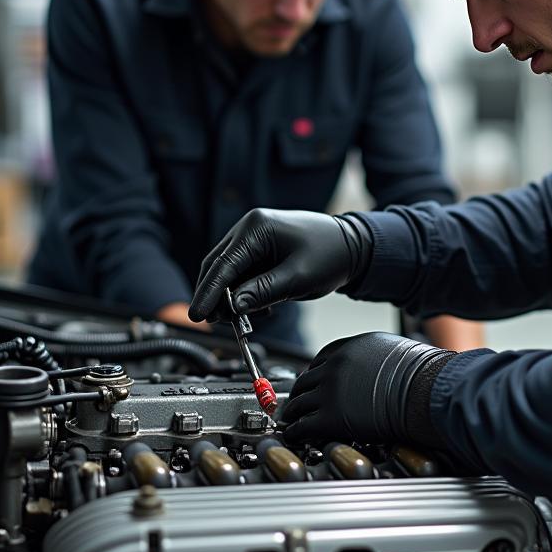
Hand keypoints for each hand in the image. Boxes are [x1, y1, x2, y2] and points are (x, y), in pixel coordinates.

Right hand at [188, 209, 367, 321]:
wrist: (352, 246)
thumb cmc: (331, 255)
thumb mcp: (297, 278)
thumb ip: (262, 291)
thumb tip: (233, 306)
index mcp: (256, 228)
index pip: (223, 265)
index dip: (208, 293)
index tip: (198, 315)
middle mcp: (249, 228)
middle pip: (217, 266)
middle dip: (215, 297)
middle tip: (218, 323)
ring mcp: (253, 237)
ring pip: (227, 272)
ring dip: (229, 297)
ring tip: (241, 319)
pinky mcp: (259, 249)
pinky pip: (241, 273)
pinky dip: (243, 292)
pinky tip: (257, 307)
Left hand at [278, 331, 452, 444]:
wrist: (424, 392)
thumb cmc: (421, 374)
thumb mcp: (395, 351)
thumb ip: (376, 358)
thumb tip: (379, 368)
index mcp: (351, 347)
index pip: (321, 358)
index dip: (314, 372)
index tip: (312, 382)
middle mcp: (336, 365)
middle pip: (306, 380)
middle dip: (299, 393)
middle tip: (296, 403)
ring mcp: (330, 390)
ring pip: (300, 402)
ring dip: (293, 413)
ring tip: (290, 421)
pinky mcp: (330, 416)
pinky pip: (303, 425)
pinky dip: (296, 432)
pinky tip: (294, 435)